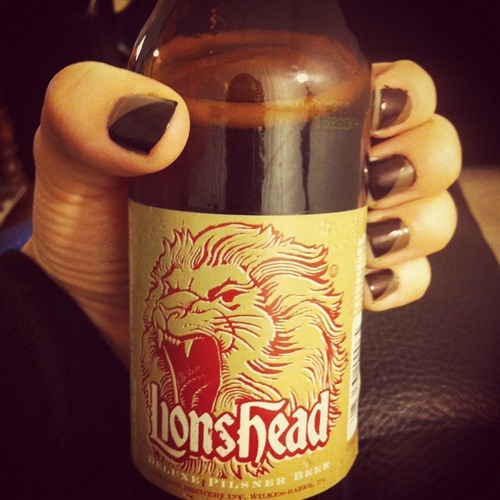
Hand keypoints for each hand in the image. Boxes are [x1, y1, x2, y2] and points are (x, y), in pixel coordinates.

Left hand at [22, 60, 459, 362]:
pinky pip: (400, 283)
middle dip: (419, 163)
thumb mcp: (74, 160)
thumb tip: (162, 123)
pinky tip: (366, 286)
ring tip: (370, 237)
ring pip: (421, 216)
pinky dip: (400, 284)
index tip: (376, 119)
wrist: (103, 320)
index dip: (400, 94)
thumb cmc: (92, 238)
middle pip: (417, 150)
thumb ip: (88, 112)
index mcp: (274, 123)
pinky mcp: (326, 293)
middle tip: (374, 182)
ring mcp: (327, 236)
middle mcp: (313, 175)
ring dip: (416, 225)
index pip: (370, 85)